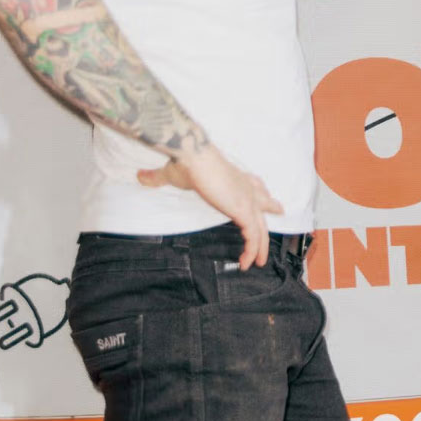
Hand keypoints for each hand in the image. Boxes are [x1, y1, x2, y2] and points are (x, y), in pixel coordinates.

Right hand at [137, 141, 283, 268]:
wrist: (194, 157)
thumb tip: (140, 176)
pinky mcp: (243, 210)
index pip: (254, 184)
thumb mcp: (171, 172)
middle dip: (271, 209)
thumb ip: (157, 177)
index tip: (271, 198)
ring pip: (260, 227)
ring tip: (256, 262)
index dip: (262, 192)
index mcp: (234, 176)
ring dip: (260, 246)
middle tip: (280, 212)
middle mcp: (245, 187)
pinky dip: (251, 251)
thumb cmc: (186, 162)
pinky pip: (253, 236)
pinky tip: (246, 262)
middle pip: (264, 203)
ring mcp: (247, 199)